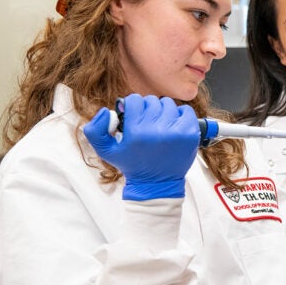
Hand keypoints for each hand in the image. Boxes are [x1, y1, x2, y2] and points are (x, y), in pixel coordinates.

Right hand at [83, 94, 200, 200]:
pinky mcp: (191, 134)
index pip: (135, 100)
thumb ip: (94, 130)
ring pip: (168, 104)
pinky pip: (187, 111)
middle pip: (152, 101)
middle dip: (148, 109)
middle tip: (147, 122)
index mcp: (136, 132)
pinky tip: (173, 126)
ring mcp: (176, 131)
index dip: (133, 106)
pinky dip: (180, 115)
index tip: (134, 115)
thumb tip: (106, 110)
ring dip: (163, 111)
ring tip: (160, 124)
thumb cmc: (132, 164)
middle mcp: (156, 130)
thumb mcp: (105, 151)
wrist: (157, 183)